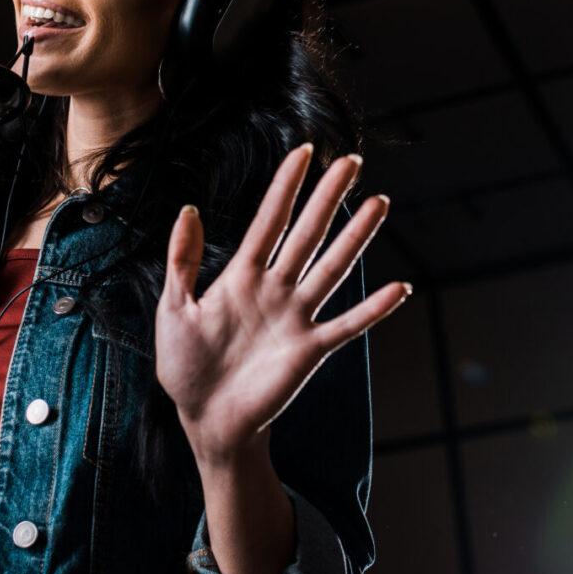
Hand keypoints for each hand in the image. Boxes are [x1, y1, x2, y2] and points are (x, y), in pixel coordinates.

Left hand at [155, 144, 409, 466]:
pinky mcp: (310, 350)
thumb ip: (182, 261)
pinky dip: (373, 310)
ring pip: (332, 269)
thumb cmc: (185, 367)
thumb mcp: (174, 309)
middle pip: (307, 233)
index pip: (268, 220)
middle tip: (351, 161)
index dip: (285, 187)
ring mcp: (296, 318)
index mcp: (241, 276)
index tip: (303, 152)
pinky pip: (347, 327)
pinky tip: (399, 289)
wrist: (205, 421)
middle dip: (328, 198)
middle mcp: (275, 289)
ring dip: (356, 237)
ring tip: (378, 203)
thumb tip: (188, 208)